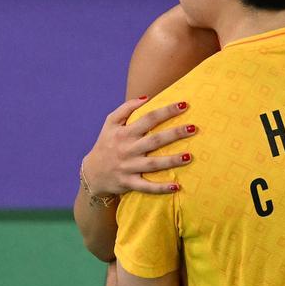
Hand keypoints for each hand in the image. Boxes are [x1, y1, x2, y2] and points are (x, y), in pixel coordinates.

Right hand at [83, 97, 197, 195]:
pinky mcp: (128, 183)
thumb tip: (147, 97)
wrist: (91, 173)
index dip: (166, 111)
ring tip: (189, 156)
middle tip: (194, 128)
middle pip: (154, 140)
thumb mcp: (110, 123)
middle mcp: (127, 149)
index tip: (184, 104)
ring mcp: (128, 167)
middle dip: (175, 133)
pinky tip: (176, 186)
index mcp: (124, 133)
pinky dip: (160, 188)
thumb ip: (126, 108)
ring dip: (172, 161)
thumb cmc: (106, 144)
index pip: (148, 118)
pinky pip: (146, 187)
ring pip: (153, 164)